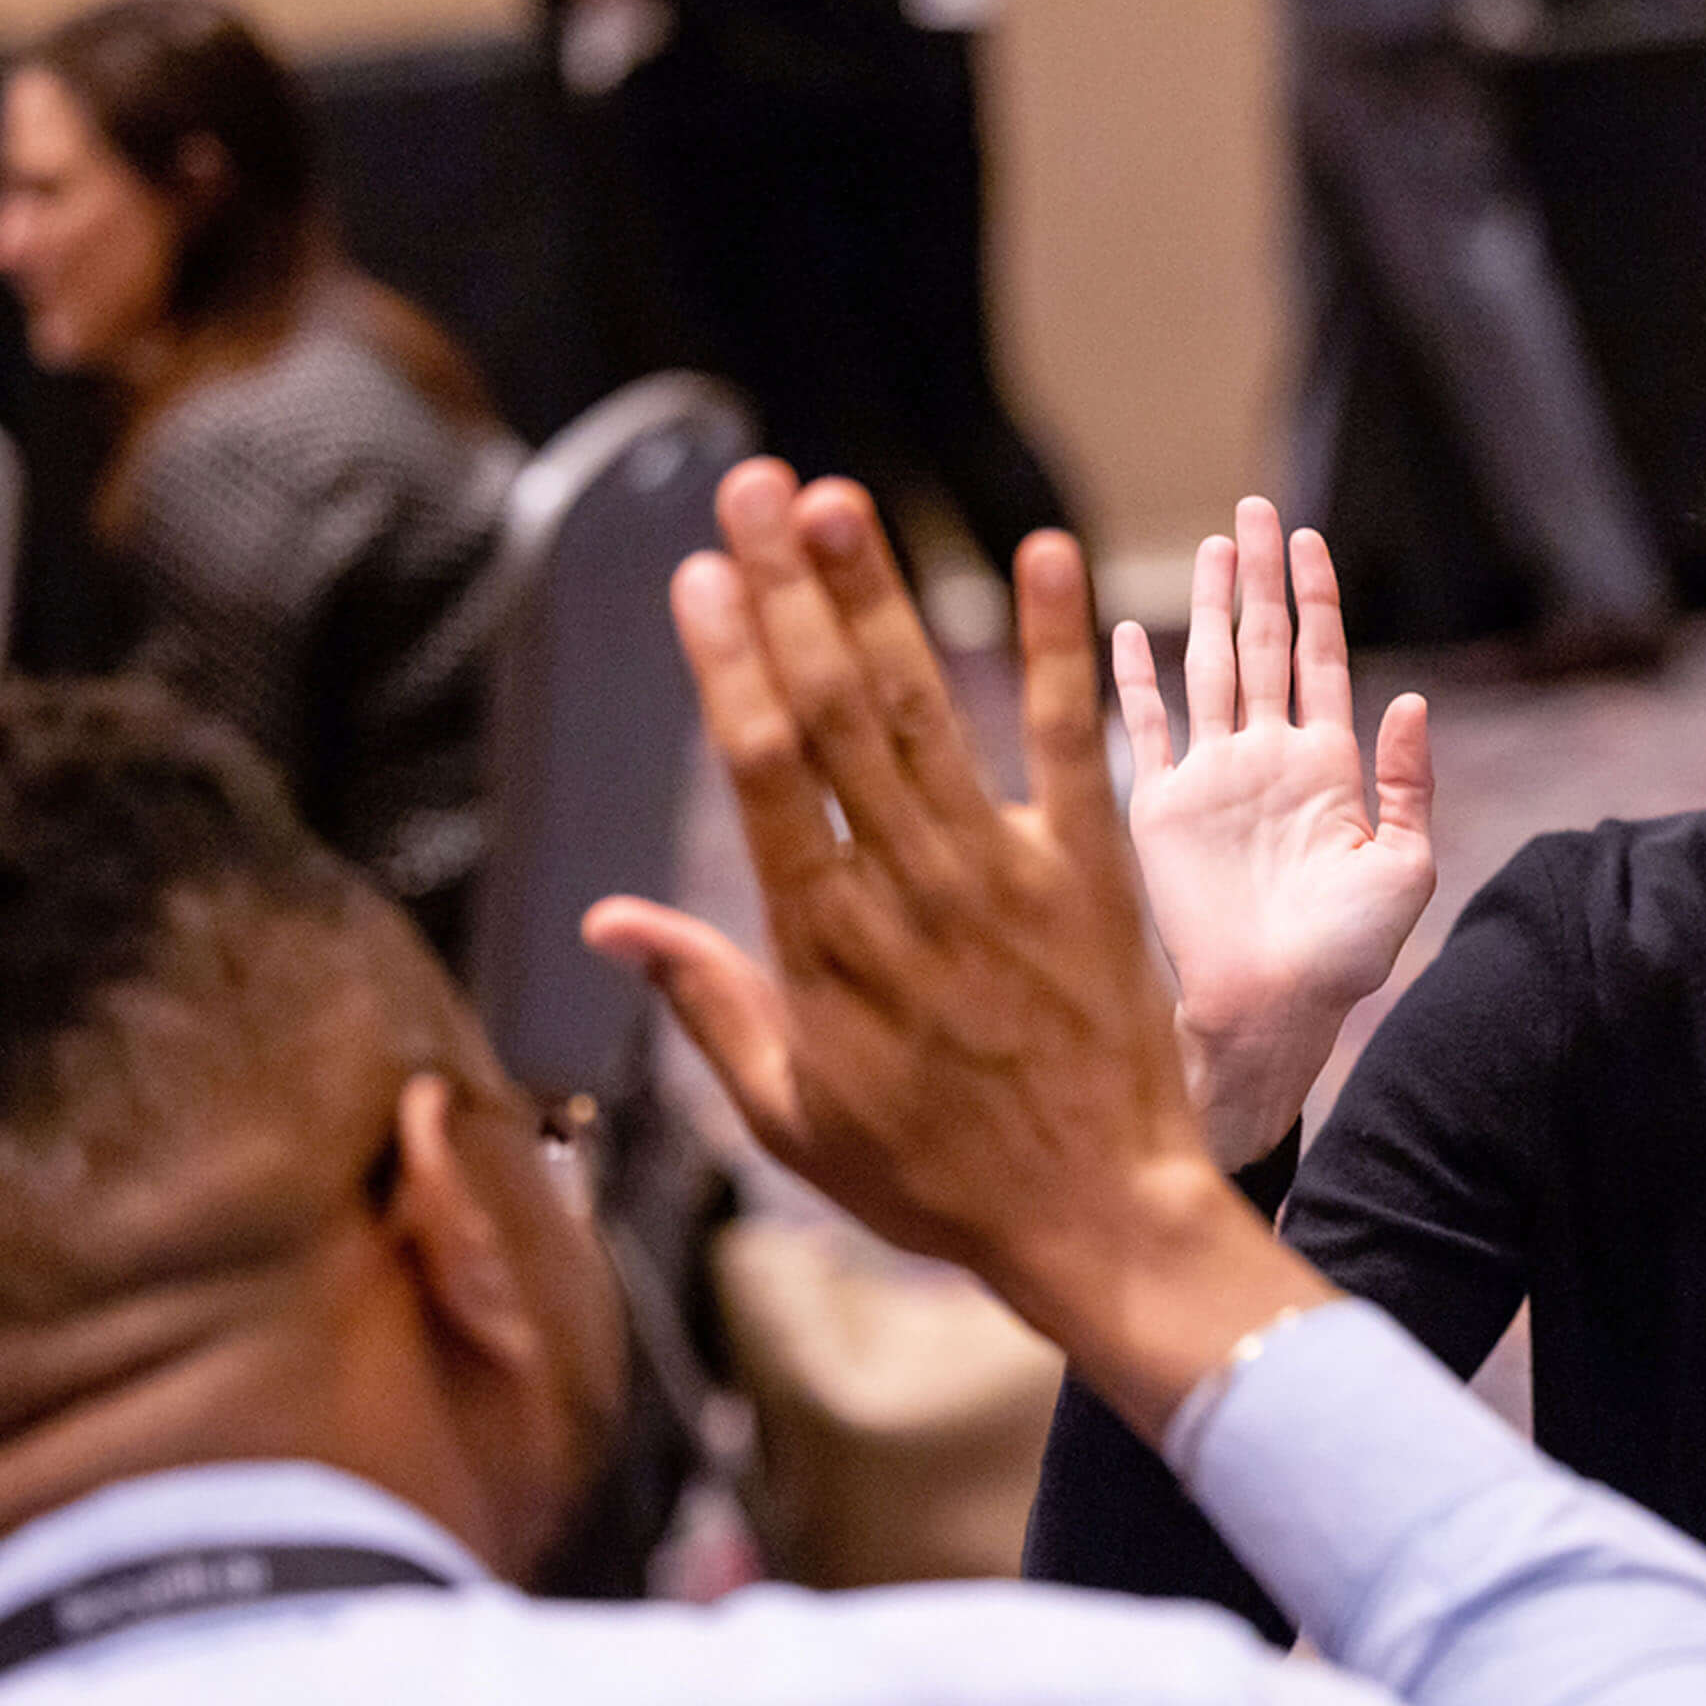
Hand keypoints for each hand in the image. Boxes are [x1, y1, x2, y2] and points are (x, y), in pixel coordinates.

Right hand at [582, 461, 1328, 1435]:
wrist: (1095, 1219)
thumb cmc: (932, 1178)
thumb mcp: (790, 1111)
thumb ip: (706, 999)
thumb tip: (611, 918)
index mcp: (822, 945)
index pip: (763, 773)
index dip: (728, 664)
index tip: (695, 575)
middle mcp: (905, 889)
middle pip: (831, 714)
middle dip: (788, 591)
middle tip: (757, 486)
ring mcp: (1001, 874)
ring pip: (924, 711)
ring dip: (881, 597)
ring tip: (842, 500)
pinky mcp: (1089, 872)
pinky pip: (1069, 740)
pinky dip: (1056, 645)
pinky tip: (1044, 552)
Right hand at [1117, 499, 1433, 1164]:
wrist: (1274, 1007)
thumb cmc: (1347, 954)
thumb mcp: (1406, 863)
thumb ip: (1409, 781)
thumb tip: (1410, 698)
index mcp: (1328, 766)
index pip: (1319, 659)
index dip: (1315, 598)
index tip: (1310, 540)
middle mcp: (1267, 758)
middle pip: (1261, 644)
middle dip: (1260, 578)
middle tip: (1256, 510)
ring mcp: (1213, 778)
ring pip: (1207, 669)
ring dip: (1207, 608)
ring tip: (1211, 548)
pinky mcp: (1161, 807)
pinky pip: (1145, 728)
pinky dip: (1134, 679)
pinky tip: (1126, 631)